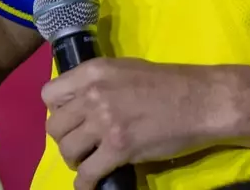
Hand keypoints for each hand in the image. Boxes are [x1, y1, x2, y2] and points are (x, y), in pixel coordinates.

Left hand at [42, 58, 215, 189]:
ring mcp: (105, 121)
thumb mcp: (124, 70)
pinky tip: (90, 184)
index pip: (49, 94)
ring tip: (88, 161)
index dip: (58, 110)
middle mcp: (93, 94)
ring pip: (67, 150)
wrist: (200, 100)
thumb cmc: (168, 83)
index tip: (71, 119)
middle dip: (65, 138)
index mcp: (92, 72)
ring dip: (75, 160)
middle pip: (55, 126)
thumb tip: (80, 101)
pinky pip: (87, 173)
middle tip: (81, 143)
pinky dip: (85, 183)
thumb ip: (98, 84)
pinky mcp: (119, 148)